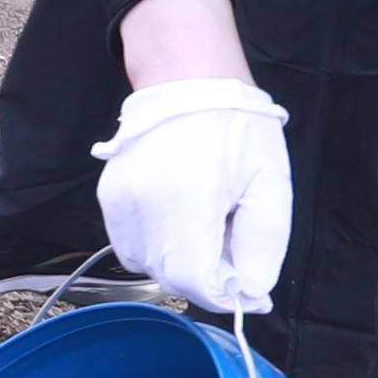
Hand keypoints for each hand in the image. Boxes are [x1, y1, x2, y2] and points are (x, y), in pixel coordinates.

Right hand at [94, 75, 288, 315]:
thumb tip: (249, 295)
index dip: (223, 295)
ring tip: (203, 227)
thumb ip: (263, 248)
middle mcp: (144, 207)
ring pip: (147, 267)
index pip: (193, 281)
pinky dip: (157, 247)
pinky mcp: (107, 200)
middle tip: (230, 249)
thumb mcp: (270, 186)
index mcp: (190, 201)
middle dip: (204, 279)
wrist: (187, 82)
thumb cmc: (236, 129)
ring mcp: (119, 204)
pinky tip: (178, 217)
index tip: (245, 288)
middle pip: (170, 278)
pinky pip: (130, 246)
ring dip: (179, 264)